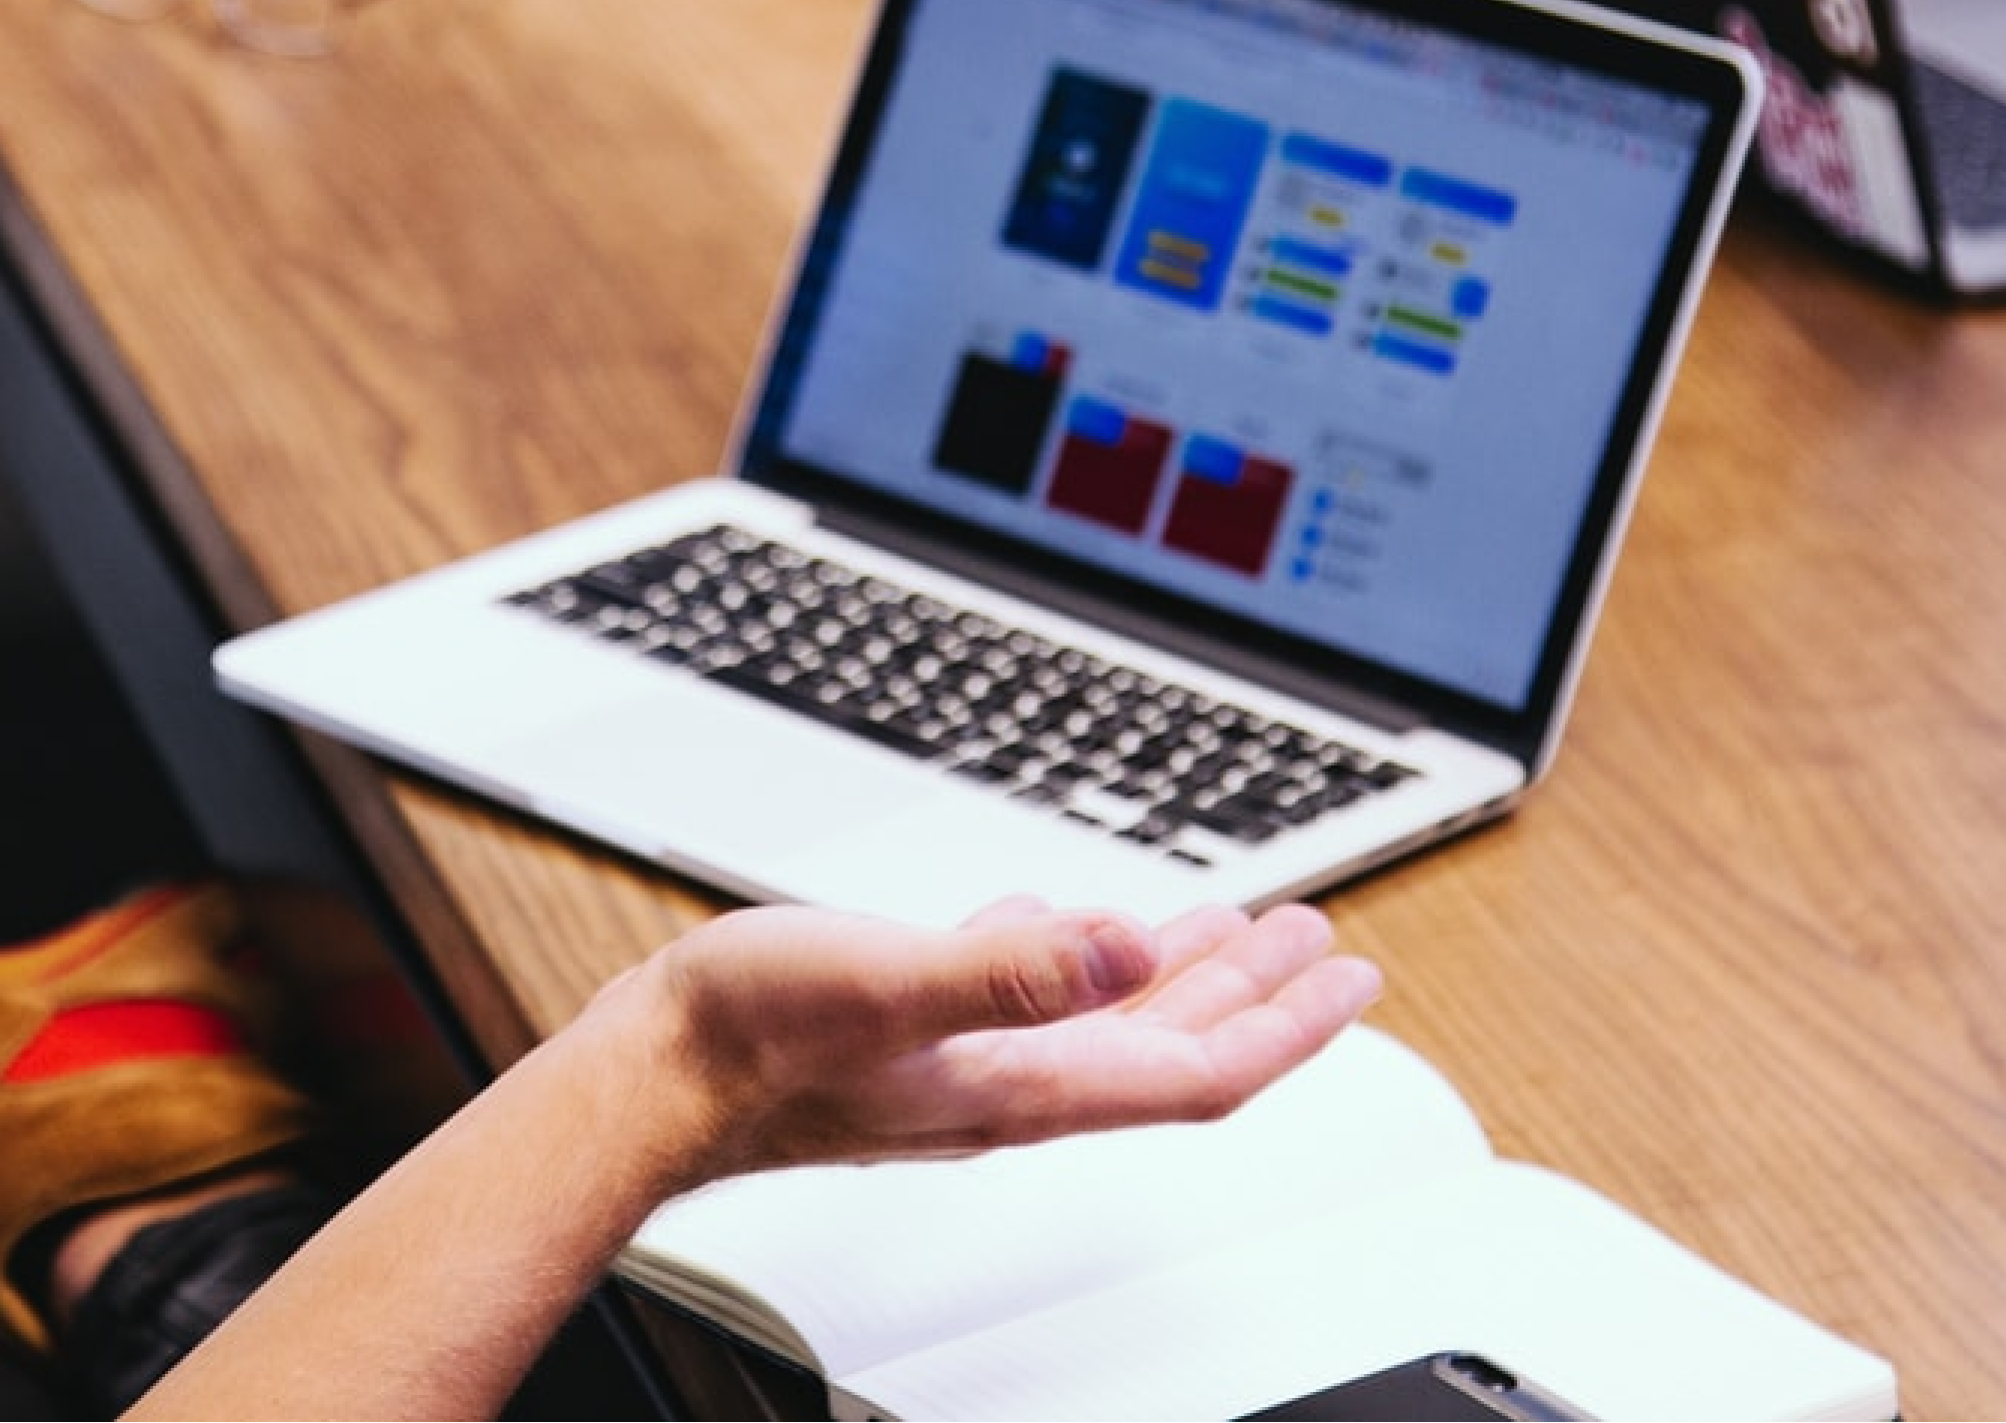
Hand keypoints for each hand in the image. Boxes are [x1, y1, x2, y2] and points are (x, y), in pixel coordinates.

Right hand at [595, 894, 1383, 1192]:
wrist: (654, 1076)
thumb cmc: (757, 1040)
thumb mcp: (892, 982)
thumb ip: (1013, 967)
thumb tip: (1127, 941)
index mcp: (1027, 1079)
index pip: (1197, 1068)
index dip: (1286, 1028)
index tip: (1351, 979)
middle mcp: (1013, 1077)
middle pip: (1171, 1043)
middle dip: (1257, 992)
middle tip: (1318, 940)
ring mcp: (966, 1057)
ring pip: (1106, 1018)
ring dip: (1179, 972)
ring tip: (1232, 929)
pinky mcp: (918, 1028)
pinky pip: (1030, 992)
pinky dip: (1076, 958)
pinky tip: (1066, 924)